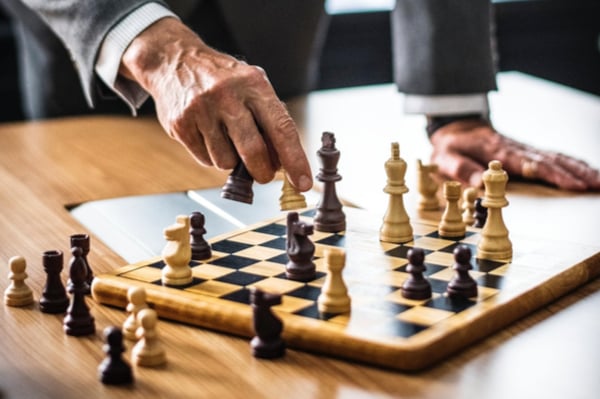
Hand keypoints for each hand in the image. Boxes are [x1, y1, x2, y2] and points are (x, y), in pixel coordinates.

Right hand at [119, 18, 311, 190]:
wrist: (174, 61)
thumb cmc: (224, 79)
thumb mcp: (253, 86)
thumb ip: (270, 120)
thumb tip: (283, 163)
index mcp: (253, 84)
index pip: (281, 129)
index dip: (295, 160)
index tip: (303, 183)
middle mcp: (227, 96)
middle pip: (253, 152)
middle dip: (262, 172)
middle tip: (263, 175)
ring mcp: (201, 110)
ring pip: (226, 162)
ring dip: (232, 162)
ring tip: (227, 140)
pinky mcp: (181, 125)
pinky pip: (205, 159)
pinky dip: (212, 156)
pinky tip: (209, 136)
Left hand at [429, 118, 599, 190]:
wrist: (455, 126)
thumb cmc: (450, 146)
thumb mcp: (446, 157)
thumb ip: (462, 169)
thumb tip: (479, 184)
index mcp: (497, 151)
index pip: (529, 164)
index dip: (552, 174)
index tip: (571, 185)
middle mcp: (515, 148)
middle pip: (549, 160)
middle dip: (575, 174)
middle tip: (596, 185)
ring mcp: (523, 148)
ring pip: (555, 157)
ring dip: (579, 168)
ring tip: (599, 181)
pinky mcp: (526, 151)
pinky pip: (552, 156)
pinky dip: (572, 163)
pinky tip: (587, 171)